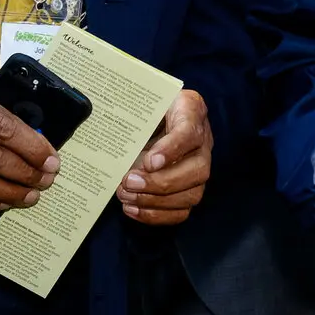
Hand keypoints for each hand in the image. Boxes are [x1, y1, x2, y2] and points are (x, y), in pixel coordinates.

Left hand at [117, 89, 211, 224]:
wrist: (160, 113)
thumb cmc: (151, 107)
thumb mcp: (145, 100)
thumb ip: (135, 111)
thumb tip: (111, 131)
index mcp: (191, 111)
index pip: (189, 132)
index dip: (171, 150)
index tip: (148, 162)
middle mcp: (203, 142)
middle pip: (197, 169)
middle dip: (160, 182)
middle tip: (128, 181)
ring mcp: (200, 167)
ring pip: (192, 194)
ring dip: (156, 201)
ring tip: (126, 196)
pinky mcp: (191, 188)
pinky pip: (182, 210)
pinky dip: (156, 215)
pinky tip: (133, 208)